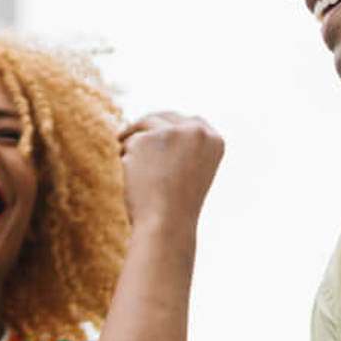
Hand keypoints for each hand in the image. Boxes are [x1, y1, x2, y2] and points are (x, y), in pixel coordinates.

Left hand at [118, 112, 223, 227]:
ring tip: (131, 167)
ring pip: (144, 126)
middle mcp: (197, 131)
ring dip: (132, 142)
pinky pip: (129, 141)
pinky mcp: (146, 138)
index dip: (171, 125)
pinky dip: (125, 157)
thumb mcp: (190, 173)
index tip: (156, 129)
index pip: (192, 121)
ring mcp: (172, 132)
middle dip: (145, 126)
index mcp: (215, 140)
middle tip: (125, 136)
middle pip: (164, 117)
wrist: (166, 223)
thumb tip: (158, 128)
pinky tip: (134, 176)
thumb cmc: (176, 207)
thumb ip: (182, 150)